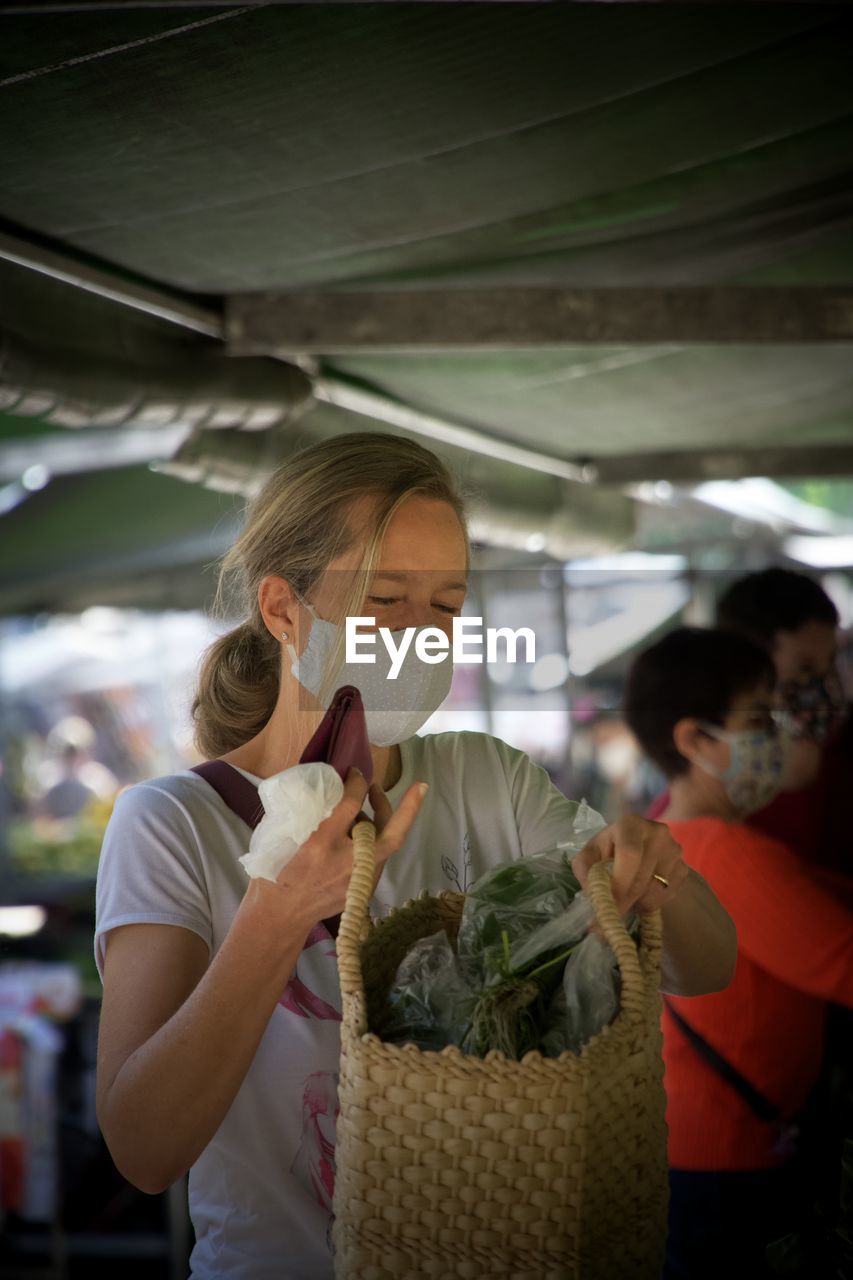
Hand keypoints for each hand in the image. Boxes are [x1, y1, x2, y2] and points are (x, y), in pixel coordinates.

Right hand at [272, 767, 427, 922]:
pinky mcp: (362, 890)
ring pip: (386, 846)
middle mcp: (346, 863)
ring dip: (382, 823)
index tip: (355, 773)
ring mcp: (358, 880)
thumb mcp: (284, 837)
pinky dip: (374, 842)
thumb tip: (333, 791)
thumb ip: (310, 813)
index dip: (357, 784)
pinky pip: (376, 859)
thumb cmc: (277, 873)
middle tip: (383, 786)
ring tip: (366, 809)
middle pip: (390, 832)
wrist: (279, 917)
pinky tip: (361, 833)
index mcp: (321, 844)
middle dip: (402, 807)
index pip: (351, 805)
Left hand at [572, 815, 687, 914]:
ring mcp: (674, 851)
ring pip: (654, 890)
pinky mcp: (683, 869)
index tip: (609, 902)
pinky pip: (666, 895)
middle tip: (609, 916)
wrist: (635, 850)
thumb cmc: (607, 852)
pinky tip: (640, 893)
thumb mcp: (589, 857)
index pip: (630, 854)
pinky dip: (650, 902)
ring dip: (636, 902)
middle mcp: (658, 833)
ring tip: (625, 894)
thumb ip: (586, 873)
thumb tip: (595, 900)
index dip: (619, 882)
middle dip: (623, 900)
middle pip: (641, 877)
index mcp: (630, 824)